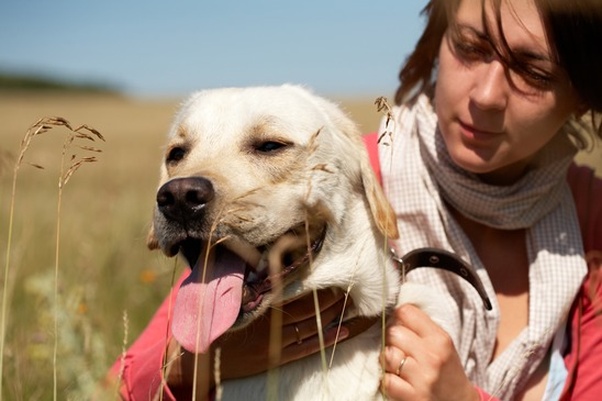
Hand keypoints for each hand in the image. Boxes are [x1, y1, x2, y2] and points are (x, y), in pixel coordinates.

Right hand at [166, 288, 376, 396]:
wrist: (196, 360)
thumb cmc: (208, 322)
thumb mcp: (220, 295)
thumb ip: (241, 279)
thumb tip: (260, 258)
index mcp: (258, 305)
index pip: (294, 289)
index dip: (316, 280)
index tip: (334, 267)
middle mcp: (270, 324)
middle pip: (310, 307)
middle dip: (333, 295)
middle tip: (355, 283)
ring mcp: (275, 344)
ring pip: (314, 327)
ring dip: (336, 315)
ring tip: (357, 305)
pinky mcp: (276, 360)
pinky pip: (307, 348)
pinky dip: (327, 339)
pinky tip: (344, 330)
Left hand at [381, 304, 478, 400]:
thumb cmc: (447, 370)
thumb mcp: (442, 343)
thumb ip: (422, 327)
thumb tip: (395, 313)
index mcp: (439, 339)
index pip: (406, 312)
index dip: (398, 317)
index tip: (401, 326)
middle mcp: (431, 357)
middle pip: (393, 332)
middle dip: (392, 339)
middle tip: (400, 348)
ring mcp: (422, 378)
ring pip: (387, 355)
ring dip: (388, 360)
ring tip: (399, 365)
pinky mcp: (413, 396)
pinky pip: (387, 380)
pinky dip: (389, 380)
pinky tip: (399, 380)